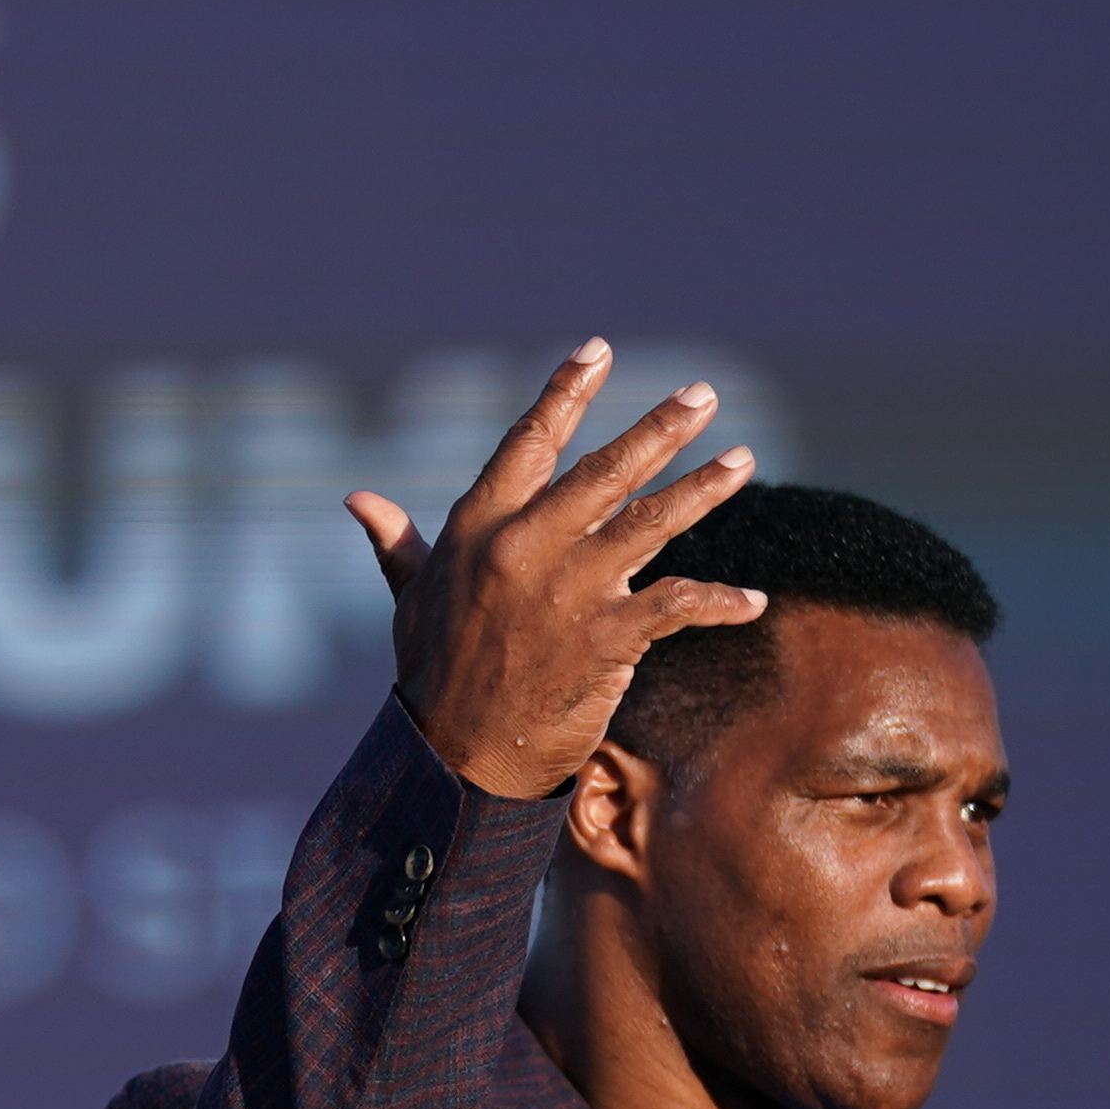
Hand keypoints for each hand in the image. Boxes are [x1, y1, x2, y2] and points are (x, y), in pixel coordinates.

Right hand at [344, 343, 760, 799]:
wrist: (456, 757)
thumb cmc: (432, 673)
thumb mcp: (409, 599)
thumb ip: (396, 543)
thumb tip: (357, 500)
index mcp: (478, 527)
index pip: (528, 442)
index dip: (565, 393)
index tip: (599, 351)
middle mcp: (525, 546)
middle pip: (605, 471)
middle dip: (660, 429)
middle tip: (702, 394)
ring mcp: (568, 590)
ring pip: (650, 523)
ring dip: (704, 489)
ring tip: (743, 459)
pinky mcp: (606, 638)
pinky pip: (676, 605)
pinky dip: (718, 603)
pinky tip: (753, 602)